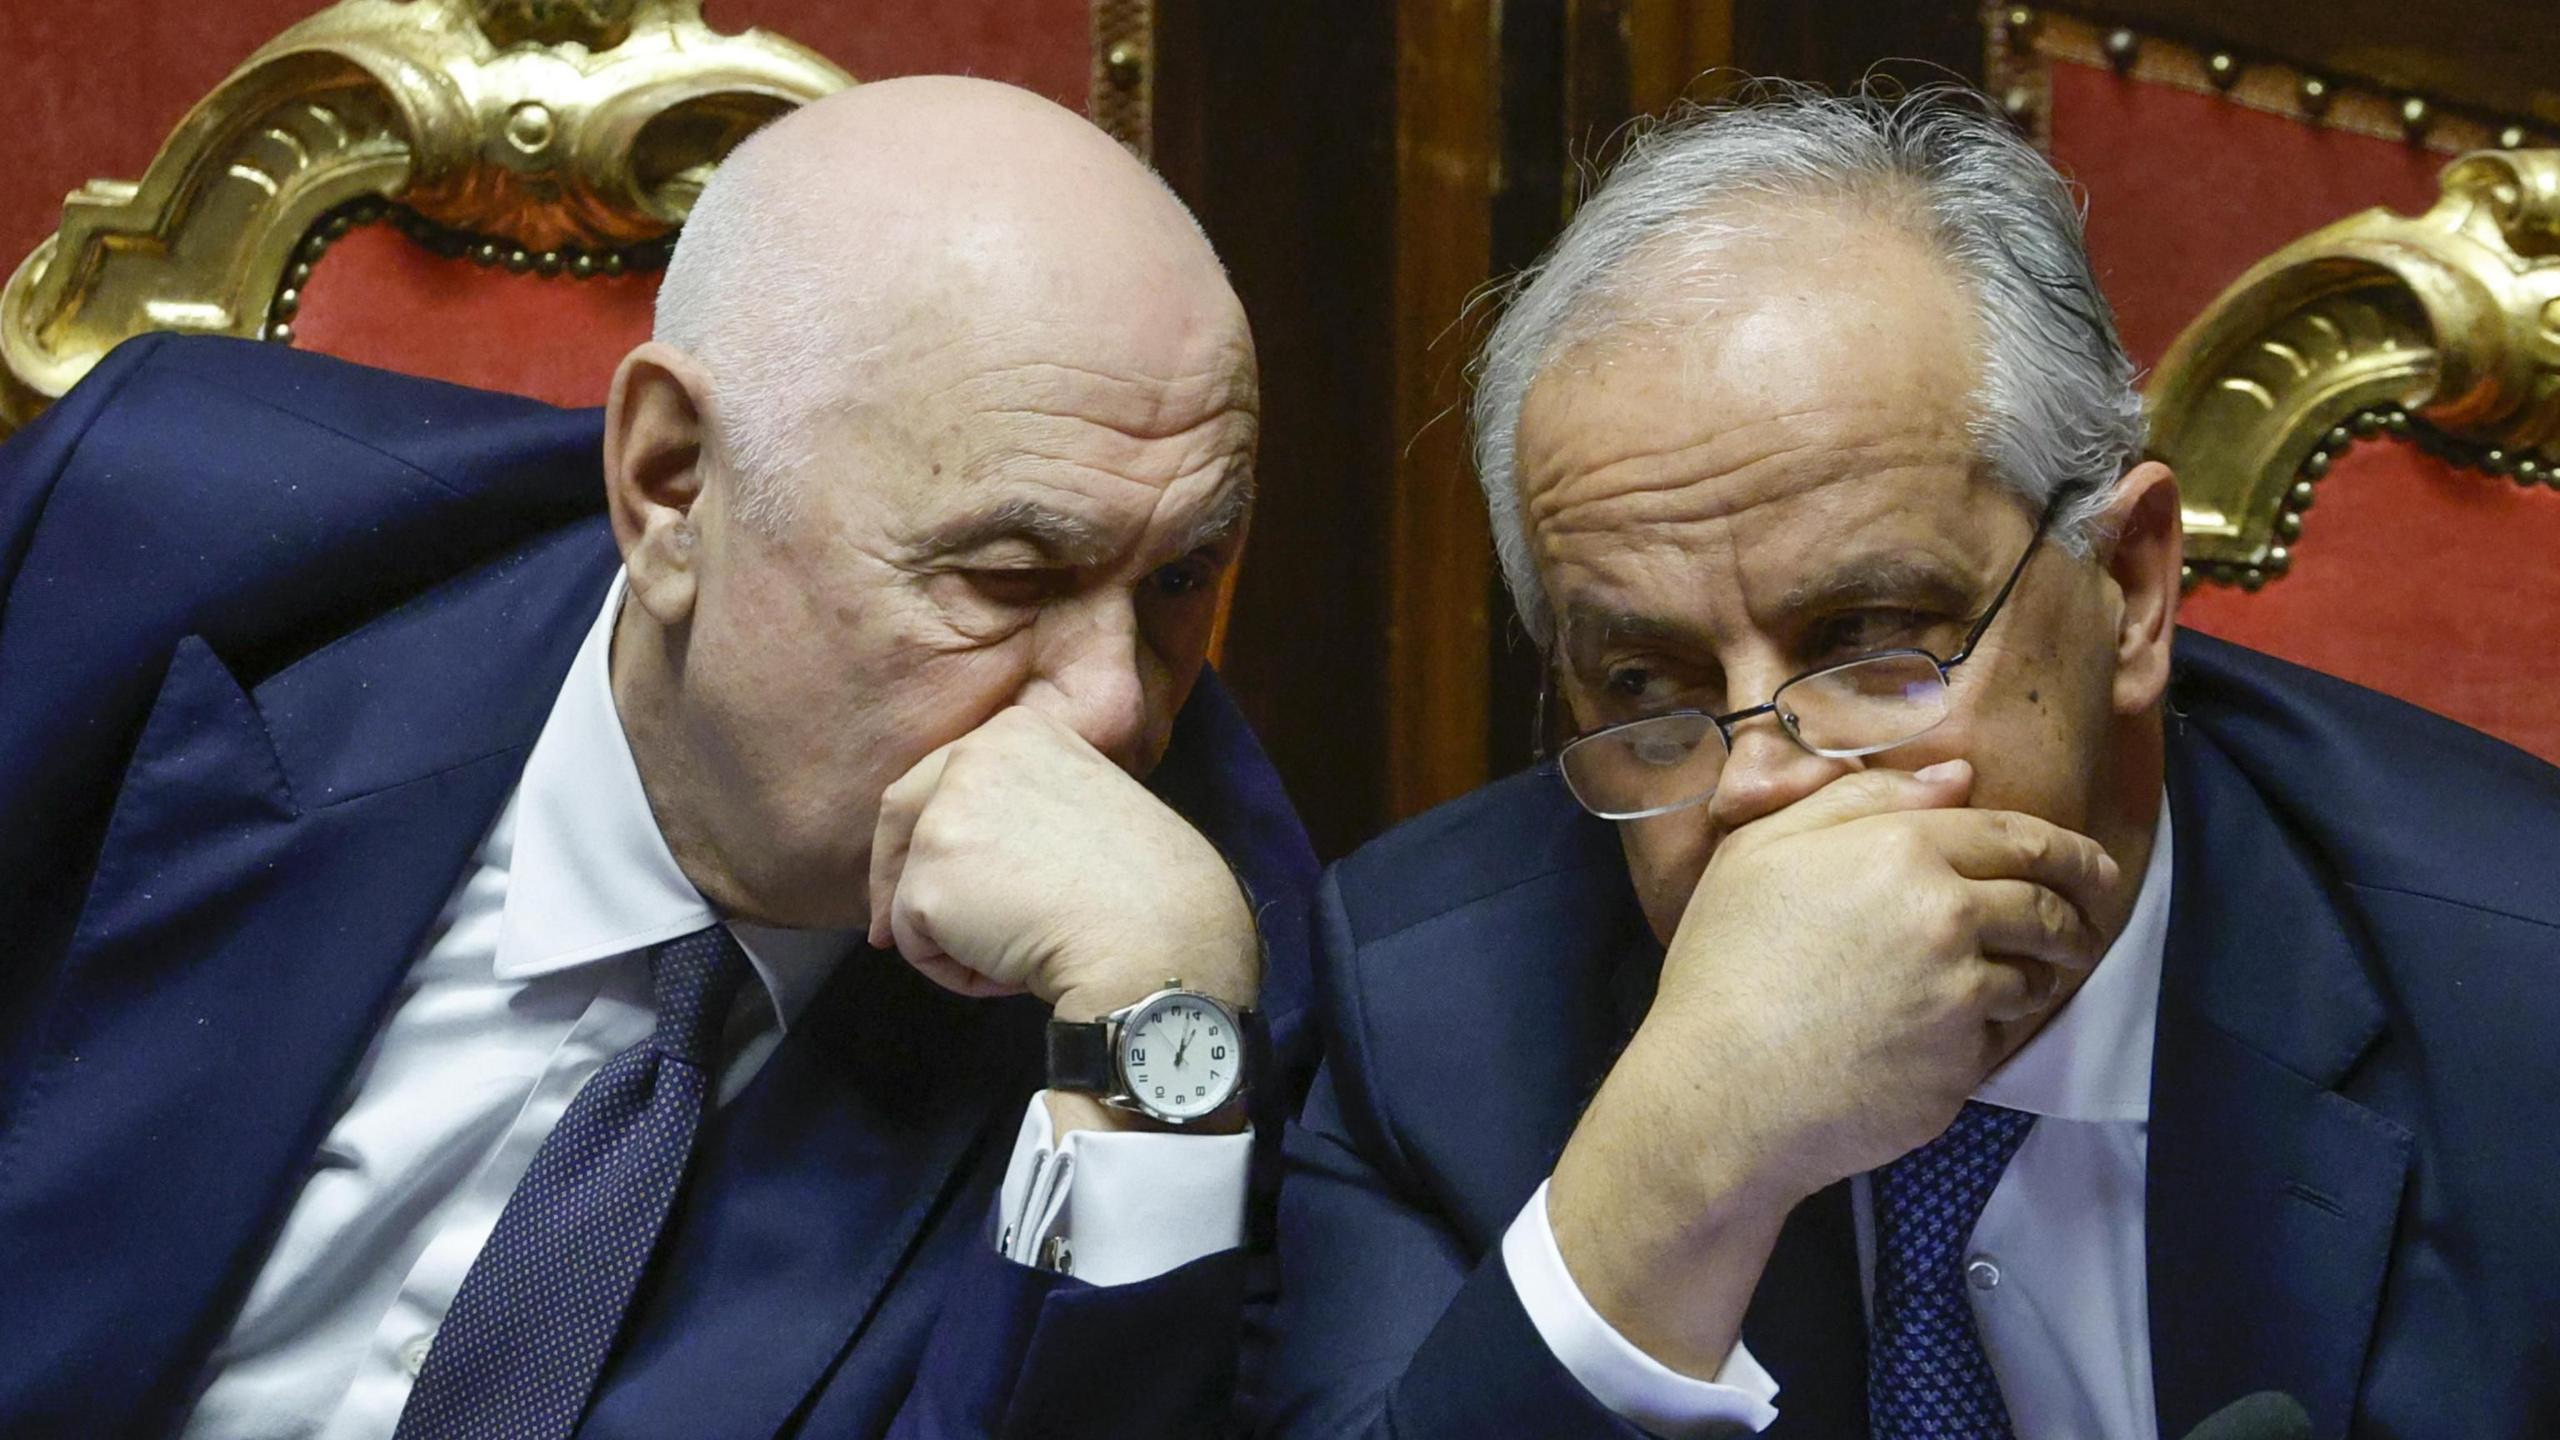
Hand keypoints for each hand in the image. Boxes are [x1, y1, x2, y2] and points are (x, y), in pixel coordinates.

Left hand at [866, 706, 1260, 1024]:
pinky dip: (955, 971)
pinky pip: (916, 945)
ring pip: (910, 888)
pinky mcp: (928, 884)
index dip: (932, 831)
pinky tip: (1013, 970)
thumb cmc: (1148, 887)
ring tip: (1021, 951)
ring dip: (953, 934)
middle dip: (894, 876)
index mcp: (1019, 730)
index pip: (944, 775)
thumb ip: (1028, 804)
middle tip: (894, 933)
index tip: (938, 871)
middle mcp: (972, 756)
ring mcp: (944, 818)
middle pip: (899, 816)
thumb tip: (980, 853)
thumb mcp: (1089, 802)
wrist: (1156, 935)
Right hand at [1546, 759, 2115, 1374]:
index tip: (2092, 867)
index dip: (2070, 851)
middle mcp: (1947, 914)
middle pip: (2048, 906)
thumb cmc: (1724, 966)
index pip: (2019, 836)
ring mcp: (1961, 994)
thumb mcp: (1760, 851)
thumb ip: (1858, 797)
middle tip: (2084, 922)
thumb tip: (1956, 778)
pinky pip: (1999, 1037)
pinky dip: (1988, 1030)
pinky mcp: (1962, 1064)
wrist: (1717, 1092)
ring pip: (2035, 975)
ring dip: (2039, 973)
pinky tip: (1945, 1033)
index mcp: (1900, 848)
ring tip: (2020, 979)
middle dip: (2079, 912)